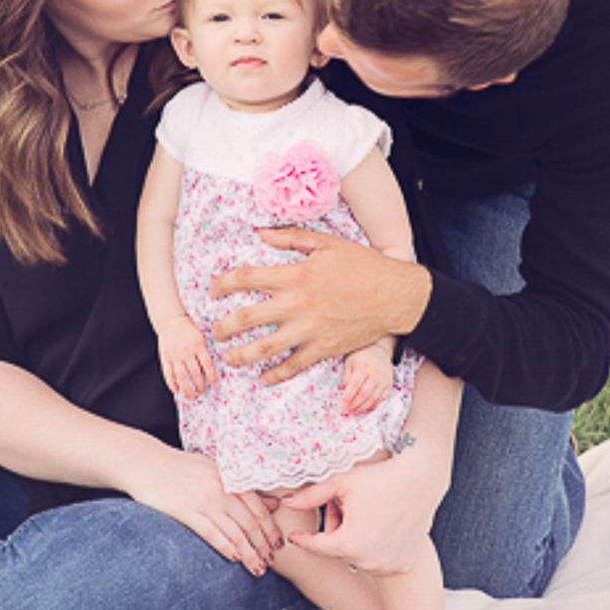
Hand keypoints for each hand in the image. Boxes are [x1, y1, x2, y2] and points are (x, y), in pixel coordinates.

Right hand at [124, 446, 284, 575]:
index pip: (259, 509)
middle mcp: (221, 489)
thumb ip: (244, 487)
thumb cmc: (182, 467)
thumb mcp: (217, 469)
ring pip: (234, 532)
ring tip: (258, 568)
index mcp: (231, 478)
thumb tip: (273, 504)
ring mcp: (203, 501)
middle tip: (271, 561)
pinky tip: (235, 558)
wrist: (147, 462)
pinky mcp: (185, 511)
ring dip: (248, 553)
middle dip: (263, 545)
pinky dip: (225, 547)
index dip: (271, 529)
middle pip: (250, 523)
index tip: (279, 544)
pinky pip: (210, 533)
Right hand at [158, 325, 213, 400]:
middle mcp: (187, 352)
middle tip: (202, 393)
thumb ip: (204, 351)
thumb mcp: (201, 337)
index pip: (207, 365)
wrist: (171, 320)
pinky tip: (176, 390)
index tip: (214, 385)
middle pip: (195, 373)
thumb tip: (210, 369)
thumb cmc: (188, 329)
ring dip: (187, 389)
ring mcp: (175, 356)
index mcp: (198, 345)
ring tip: (191, 397)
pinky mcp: (165, 358)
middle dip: (199, 386)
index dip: (211, 376)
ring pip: (182, 376)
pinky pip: (168, 374)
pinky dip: (172, 384)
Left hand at [209, 228, 429, 379]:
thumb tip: (260, 232)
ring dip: (240, 355)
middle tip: (214, 332)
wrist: (397, 295)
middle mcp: (297, 304)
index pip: (245, 278)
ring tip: (228, 358)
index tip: (212, 291)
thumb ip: (291, 237)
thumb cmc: (364, 265)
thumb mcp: (328, 243)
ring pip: (263, 348)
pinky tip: (263, 377)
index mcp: (295, 274)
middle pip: (246, 319)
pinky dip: (274, 374)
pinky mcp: (323, 349)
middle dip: (222, 327)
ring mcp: (309, 330)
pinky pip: (292, 366)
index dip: (222, 284)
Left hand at [285, 448, 448, 578]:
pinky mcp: (402, 564)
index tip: (294, 537)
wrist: (422, 479)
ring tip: (365, 512)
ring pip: (359, 555)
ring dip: (355, 539)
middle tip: (343, 504)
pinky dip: (377, 547)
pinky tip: (382, 525)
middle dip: (335, 529)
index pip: (315, 546)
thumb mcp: (341, 483)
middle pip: (339, 548)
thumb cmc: (380, 478)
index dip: (303, 539)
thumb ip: (310, 496)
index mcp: (348, 543)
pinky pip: (380, 559)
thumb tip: (286, 503)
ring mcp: (387, 565)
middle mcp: (367, 561)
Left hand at [337, 340, 394, 414]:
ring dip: (362, 408)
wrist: (379, 351)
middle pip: (364, 394)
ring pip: (373, 398)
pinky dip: (372, 405)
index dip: (348, 396)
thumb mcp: (350, 361)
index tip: (342, 404)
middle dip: (354, 404)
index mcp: (364, 366)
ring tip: (353, 412)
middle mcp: (376, 373)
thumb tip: (346, 392)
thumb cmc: (361, 356)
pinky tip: (364, 408)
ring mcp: (384, 380)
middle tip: (346, 411)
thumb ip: (347, 376)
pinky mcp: (389, 384)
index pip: (355, 384)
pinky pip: (381, 398)